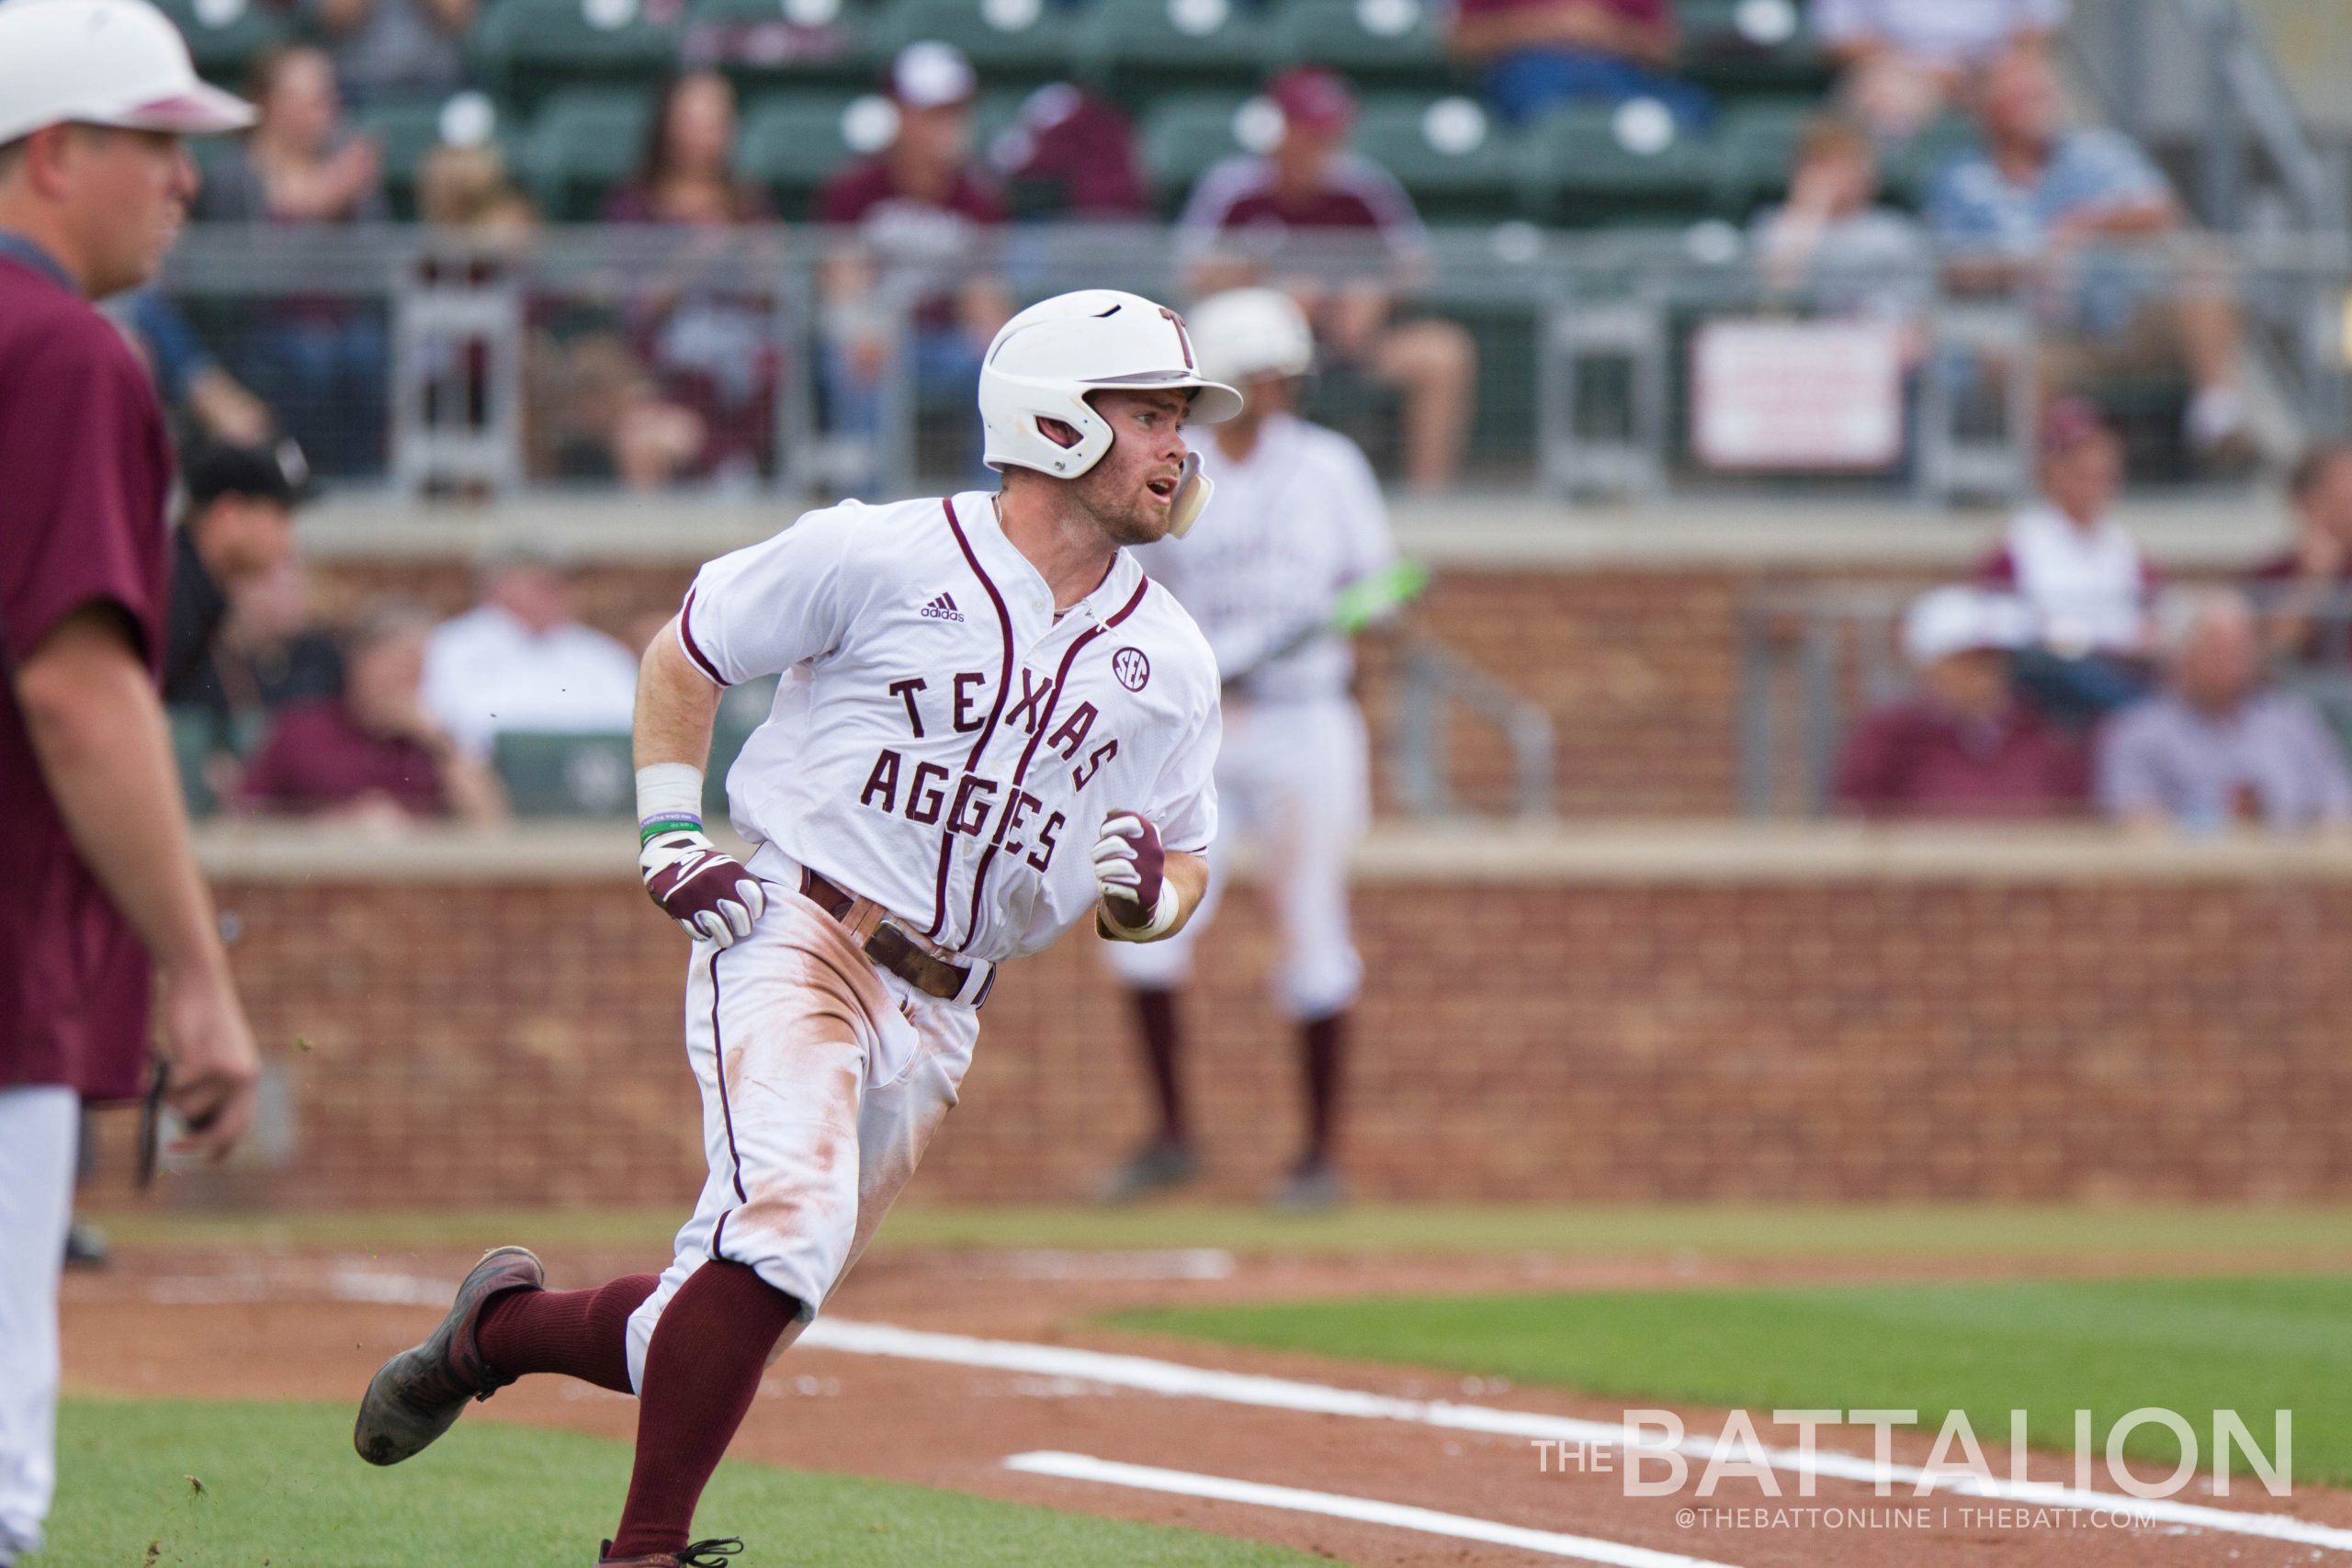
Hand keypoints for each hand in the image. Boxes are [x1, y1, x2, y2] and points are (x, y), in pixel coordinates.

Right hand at [159, 964, 259, 1162]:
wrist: (202, 985)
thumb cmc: (203, 1021)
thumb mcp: (218, 1055)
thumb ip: (215, 1087)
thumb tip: (192, 1126)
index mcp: (250, 1078)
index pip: (242, 1124)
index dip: (226, 1147)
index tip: (211, 1161)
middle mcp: (243, 1078)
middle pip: (219, 1131)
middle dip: (195, 1145)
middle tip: (173, 1148)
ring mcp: (224, 1072)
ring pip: (185, 1108)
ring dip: (170, 1096)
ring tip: (174, 1068)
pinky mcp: (203, 1062)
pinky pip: (171, 1090)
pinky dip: (158, 1084)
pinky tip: (162, 1063)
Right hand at [640, 827, 765, 945]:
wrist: (669, 862)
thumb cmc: (708, 869)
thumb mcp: (728, 867)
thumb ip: (745, 883)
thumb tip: (760, 909)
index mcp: (730, 870)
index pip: (755, 897)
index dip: (757, 910)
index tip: (754, 915)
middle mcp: (714, 882)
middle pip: (739, 915)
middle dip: (743, 928)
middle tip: (742, 931)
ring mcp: (696, 896)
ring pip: (720, 929)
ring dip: (726, 937)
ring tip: (727, 938)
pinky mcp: (681, 908)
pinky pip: (700, 932)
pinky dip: (705, 935)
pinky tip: (707, 931)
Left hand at [1092, 810, 1170, 933]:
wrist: (1145, 901)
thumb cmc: (1131, 863)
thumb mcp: (1131, 842)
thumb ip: (1122, 825)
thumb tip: (1111, 813)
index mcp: (1152, 835)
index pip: (1132, 820)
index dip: (1111, 825)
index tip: (1104, 833)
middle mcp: (1155, 853)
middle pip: (1117, 844)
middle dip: (1098, 850)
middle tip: (1096, 856)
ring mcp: (1152, 875)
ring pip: (1113, 867)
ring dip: (1100, 869)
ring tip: (1100, 871)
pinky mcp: (1145, 895)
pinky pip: (1113, 886)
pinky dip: (1105, 885)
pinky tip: (1106, 885)